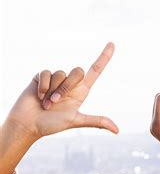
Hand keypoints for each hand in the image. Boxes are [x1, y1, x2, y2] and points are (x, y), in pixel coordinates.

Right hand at [0, 43, 117, 173]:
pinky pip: (46, 73)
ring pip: (60, 73)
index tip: (112, 43)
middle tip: (57, 101)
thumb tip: (117, 130)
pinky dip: (43, 86)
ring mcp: (55, 79)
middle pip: (78, 71)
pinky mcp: (41, 76)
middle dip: (67, 87)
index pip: (96, 70)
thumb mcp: (76, 121)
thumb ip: (96, 122)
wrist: (28, 125)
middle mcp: (70, 83)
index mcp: (81, 91)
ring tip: (46, 103)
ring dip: (52, 91)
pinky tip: (38, 96)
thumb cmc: (51, 124)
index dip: (104, 57)